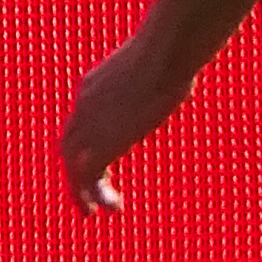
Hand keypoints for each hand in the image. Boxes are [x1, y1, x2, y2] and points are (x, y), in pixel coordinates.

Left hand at [62, 33, 187, 213]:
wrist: (163, 55)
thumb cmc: (175, 48)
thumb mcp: (163, 59)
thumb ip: (166, 67)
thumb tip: (191, 56)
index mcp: (92, 85)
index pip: (82, 118)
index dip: (88, 138)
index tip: (101, 154)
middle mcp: (83, 106)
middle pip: (70, 143)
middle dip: (75, 167)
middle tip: (84, 190)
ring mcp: (88, 126)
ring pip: (73, 166)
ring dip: (81, 190)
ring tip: (91, 212)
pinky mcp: (101, 143)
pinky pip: (88, 178)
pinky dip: (93, 196)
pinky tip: (109, 209)